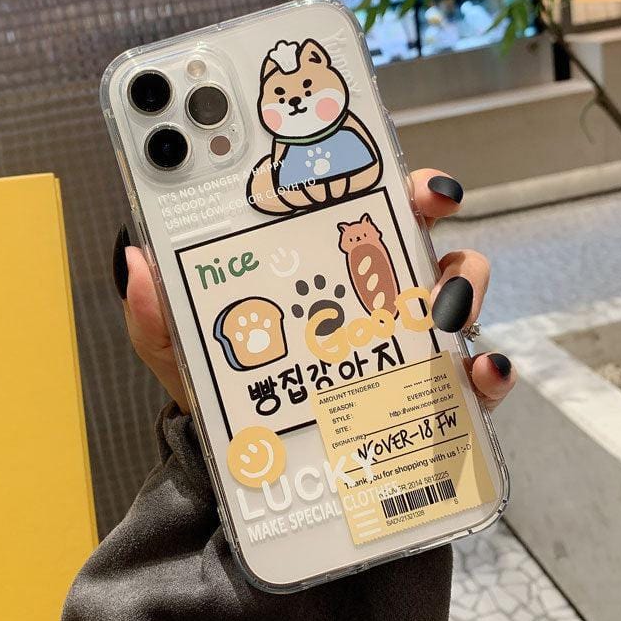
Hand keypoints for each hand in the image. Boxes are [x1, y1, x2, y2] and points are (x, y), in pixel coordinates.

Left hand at [114, 168, 514, 413]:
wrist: (262, 476)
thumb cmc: (229, 401)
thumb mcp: (183, 356)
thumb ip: (156, 316)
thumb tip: (135, 262)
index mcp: (313, 269)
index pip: (344, 201)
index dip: (364, 165)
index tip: (370, 143)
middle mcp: (368, 292)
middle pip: (414, 229)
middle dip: (428, 200)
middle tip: (426, 198)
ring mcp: (407, 340)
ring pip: (459, 290)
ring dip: (465, 284)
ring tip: (444, 304)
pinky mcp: (433, 397)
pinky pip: (473, 379)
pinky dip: (486, 370)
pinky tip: (478, 373)